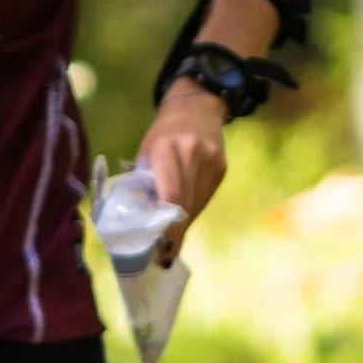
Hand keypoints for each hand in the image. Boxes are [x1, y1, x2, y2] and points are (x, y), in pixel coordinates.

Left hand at [141, 84, 228, 240]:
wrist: (196, 107)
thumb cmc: (163, 133)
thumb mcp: (146, 151)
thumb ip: (144, 181)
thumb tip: (140, 221)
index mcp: (165, 148)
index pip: (169, 195)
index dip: (165, 224)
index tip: (158, 246)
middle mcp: (191, 153)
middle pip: (184, 203)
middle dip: (173, 232)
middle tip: (163, 255)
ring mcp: (210, 160)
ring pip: (197, 203)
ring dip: (184, 225)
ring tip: (171, 243)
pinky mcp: (222, 166)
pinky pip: (206, 196)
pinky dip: (194, 209)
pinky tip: (184, 218)